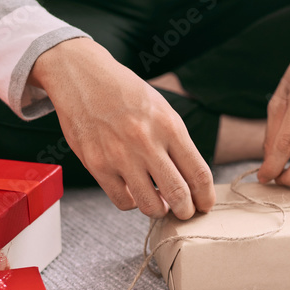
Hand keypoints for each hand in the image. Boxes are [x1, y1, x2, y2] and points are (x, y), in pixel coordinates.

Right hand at [30, 38, 214, 218]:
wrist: (83, 78)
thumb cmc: (126, 94)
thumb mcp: (162, 110)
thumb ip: (177, 143)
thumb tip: (192, 181)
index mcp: (169, 126)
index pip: (198, 173)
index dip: (206, 197)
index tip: (205, 205)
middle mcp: (146, 142)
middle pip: (178, 195)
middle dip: (186, 211)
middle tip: (185, 212)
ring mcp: (120, 156)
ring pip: (150, 205)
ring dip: (159, 210)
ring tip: (159, 204)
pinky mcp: (97, 165)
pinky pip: (123, 201)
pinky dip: (133, 203)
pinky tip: (134, 192)